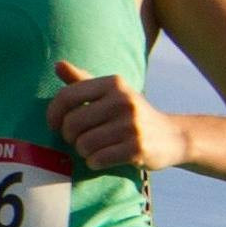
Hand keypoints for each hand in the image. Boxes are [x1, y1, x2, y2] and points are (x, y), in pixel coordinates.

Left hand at [46, 62, 177, 174]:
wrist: (172, 136)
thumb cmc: (131, 114)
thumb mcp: (111, 93)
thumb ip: (82, 80)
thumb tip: (57, 64)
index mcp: (113, 83)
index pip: (67, 96)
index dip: (53, 114)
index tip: (54, 125)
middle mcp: (123, 100)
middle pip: (72, 124)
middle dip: (69, 137)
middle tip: (79, 139)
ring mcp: (131, 125)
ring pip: (83, 144)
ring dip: (83, 151)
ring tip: (94, 149)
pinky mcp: (137, 148)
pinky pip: (97, 159)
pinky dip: (94, 162)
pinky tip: (103, 158)